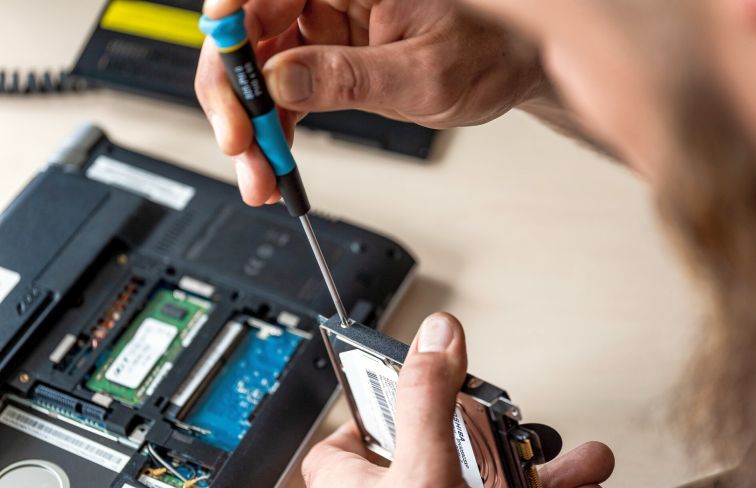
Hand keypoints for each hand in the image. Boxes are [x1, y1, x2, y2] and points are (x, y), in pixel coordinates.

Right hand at [196, 0, 541, 204]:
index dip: (231, 29)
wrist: (510, 69)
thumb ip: (350, 78)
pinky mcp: (327, 61)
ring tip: (260, 175)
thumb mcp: (423, 73)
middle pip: (249, 35)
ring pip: (260, 72)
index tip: (229, 73)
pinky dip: (275, 133)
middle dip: (237, 95)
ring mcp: (324, 29)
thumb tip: (282, 84)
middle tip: (241, 144)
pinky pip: (284, 94)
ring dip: (252, 127)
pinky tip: (274, 164)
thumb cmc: (487, 50)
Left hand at [301, 313, 614, 487]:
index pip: (372, 415)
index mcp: (351, 479)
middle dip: (504, 433)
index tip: (445, 369)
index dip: (409, 390)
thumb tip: (436, 334)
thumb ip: (427, 398)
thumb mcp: (417, 475)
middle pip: (449, 447)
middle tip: (525, 421)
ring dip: (543, 471)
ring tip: (580, 458)